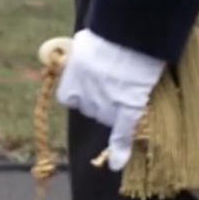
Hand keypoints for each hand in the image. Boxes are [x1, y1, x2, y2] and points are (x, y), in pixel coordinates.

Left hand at [54, 29, 165, 170]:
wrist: (128, 37)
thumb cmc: (105, 34)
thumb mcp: (81, 45)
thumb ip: (77, 59)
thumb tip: (71, 58)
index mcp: (70, 83)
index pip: (69, 99)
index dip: (81, 92)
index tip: (91, 82)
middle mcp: (85, 98)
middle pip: (90, 108)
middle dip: (100, 98)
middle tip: (115, 80)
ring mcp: (106, 105)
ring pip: (107, 117)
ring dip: (115, 109)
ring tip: (127, 87)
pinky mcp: (128, 109)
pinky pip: (122, 135)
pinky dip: (120, 150)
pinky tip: (117, 164)